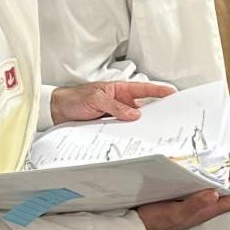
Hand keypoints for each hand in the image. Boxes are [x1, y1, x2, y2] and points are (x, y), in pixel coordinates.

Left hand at [51, 80, 173, 124]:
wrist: (57, 111)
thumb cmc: (74, 98)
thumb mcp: (96, 99)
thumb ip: (115, 106)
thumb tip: (134, 114)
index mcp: (120, 90)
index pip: (144, 90)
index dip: (159, 91)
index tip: (173, 93)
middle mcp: (121, 102)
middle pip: (143, 107)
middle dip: (156, 112)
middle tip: (170, 118)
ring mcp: (117, 115)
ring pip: (134, 121)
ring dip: (142, 126)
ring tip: (155, 132)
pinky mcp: (110, 126)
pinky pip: (123, 130)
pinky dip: (129, 134)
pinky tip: (135, 140)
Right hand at [136, 171, 229, 229]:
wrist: (138, 228)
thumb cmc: (156, 225)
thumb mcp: (177, 213)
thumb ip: (195, 205)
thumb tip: (213, 194)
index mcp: (206, 211)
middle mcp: (203, 207)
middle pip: (226, 191)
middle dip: (227, 176)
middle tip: (220, 164)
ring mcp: (193, 203)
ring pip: (211, 188)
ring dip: (212, 176)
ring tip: (206, 165)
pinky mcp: (182, 199)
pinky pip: (196, 187)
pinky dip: (196, 177)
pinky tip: (189, 171)